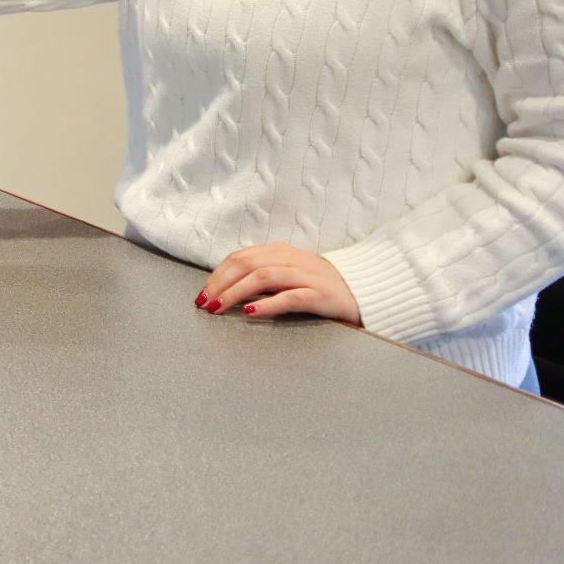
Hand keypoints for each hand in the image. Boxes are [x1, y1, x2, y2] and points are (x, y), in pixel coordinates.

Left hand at [195, 242, 361, 324]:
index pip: (239, 258)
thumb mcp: (287, 274)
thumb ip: (261, 275)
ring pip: (263, 277)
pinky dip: (267, 304)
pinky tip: (251, 312)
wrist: (362, 290)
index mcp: (279, 251)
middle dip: (220, 283)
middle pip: (246, 264)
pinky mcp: (320, 294)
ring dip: (236, 293)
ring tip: (219, 307)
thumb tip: (225, 289)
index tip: (202, 293)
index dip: (217, 274)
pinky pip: (290, 297)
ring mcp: (306, 275)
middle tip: (204, 302)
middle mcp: (290, 259)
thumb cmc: (317, 285)